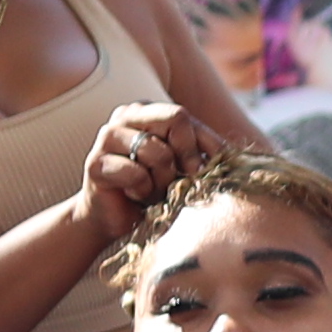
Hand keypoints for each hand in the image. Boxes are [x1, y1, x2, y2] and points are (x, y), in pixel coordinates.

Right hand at [75, 98, 214, 242]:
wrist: (118, 220)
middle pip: (175, 119)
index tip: (207, 171)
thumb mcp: (185, 167)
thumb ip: (203, 152)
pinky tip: (135, 196)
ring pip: (157, 151)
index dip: (204, 145)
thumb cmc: (156, 190)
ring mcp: (107, 137)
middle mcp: (126, 116)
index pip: (184, 116)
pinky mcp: (95, 164)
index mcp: (148, 111)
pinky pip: (135, 174)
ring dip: (164, 181)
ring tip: (155, 191)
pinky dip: (144, 191)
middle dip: (186, 158)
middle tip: (180, 181)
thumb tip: (236, 154)